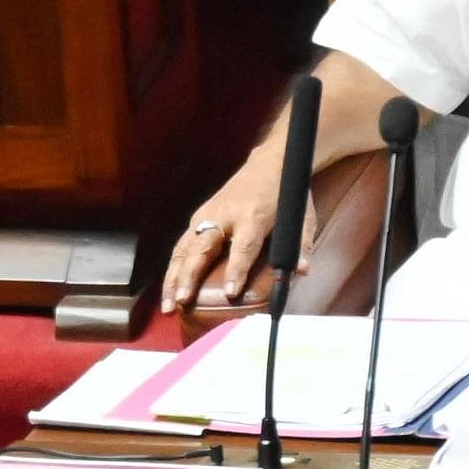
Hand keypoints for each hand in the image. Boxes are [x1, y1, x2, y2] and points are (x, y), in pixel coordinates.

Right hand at [157, 159, 293, 316]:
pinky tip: (169, 288)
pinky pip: (182, 245)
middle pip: (202, 248)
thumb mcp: (301, 220)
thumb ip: (300, 247)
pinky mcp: (199, 216)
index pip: (243, 247)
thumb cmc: (286, 197)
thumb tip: (301, 271)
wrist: (270, 164)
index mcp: (253, 216)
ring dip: (173, 276)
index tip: (229, 293)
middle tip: (181, 301)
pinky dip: (173, 268)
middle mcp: (224, 215)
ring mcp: (208, 214)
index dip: (236, 270)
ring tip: (166, 304)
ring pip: (184, 248)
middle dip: (189, 276)